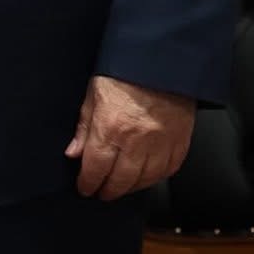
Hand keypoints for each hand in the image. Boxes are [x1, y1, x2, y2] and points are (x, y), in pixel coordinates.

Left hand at [64, 75, 195, 199]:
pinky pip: (167, 171)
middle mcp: (136, 140)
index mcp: (110, 127)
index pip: (95, 168)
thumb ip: (84, 127)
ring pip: (145, 181)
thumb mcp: (94, 94)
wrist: (161, 61)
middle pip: (120, 180)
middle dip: (107, 190)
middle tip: (101, 192)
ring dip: (130, 188)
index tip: (84, 188)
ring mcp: (160, 144)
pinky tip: (145, 177)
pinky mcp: (179, 143)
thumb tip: (73, 153)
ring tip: (120, 187)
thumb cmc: (125, 72)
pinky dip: (154, 178)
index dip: (87, 183)